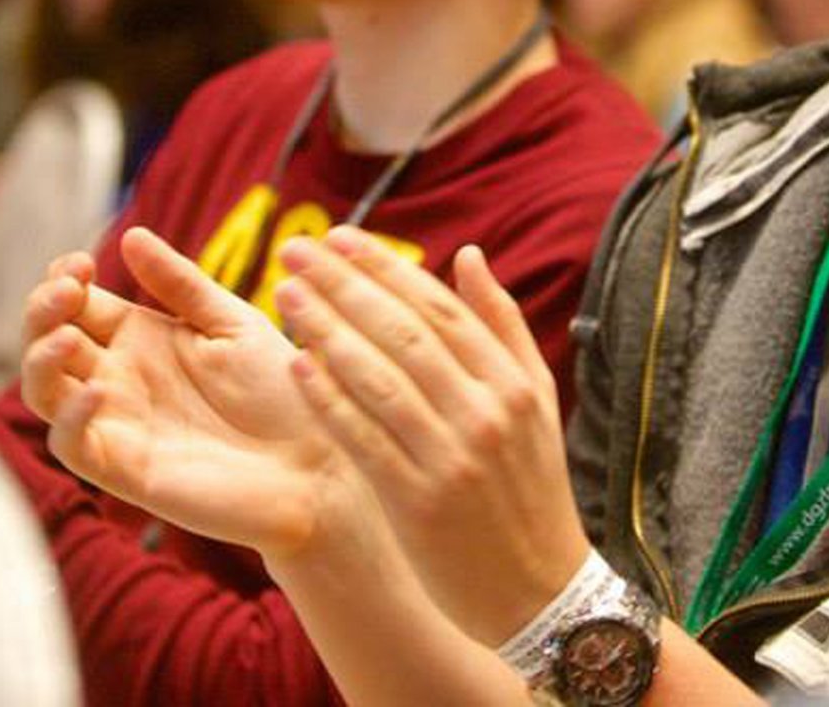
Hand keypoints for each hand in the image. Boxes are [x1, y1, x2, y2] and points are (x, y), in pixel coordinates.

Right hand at [21, 227, 352, 557]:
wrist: (317, 463)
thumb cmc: (283, 391)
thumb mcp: (232, 323)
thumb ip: (181, 284)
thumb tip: (131, 234)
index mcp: (141, 337)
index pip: (77, 302)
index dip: (63, 278)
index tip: (78, 262)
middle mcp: (120, 378)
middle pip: (48, 340)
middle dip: (42, 309)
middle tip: (67, 288)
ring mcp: (118, 423)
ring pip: (43, 390)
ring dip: (40, 358)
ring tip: (67, 336)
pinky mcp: (124, 470)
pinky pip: (72, 444)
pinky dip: (70, 417)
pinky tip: (95, 390)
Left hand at [274, 227, 590, 646]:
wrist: (542, 590)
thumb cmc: (530, 487)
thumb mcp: (535, 399)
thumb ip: (501, 324)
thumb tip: (466, 254)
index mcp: (513, 382)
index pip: (438, 307)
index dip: (384, 267)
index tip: (339, 237)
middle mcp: (484, 412)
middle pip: (401, 331)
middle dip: (343, 284)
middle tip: (296, 249)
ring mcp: (450, 458)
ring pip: (377, 378)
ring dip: (325, 330)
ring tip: (286, 293)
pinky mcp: (417, 503)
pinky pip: (363, 439)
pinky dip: (330, 400)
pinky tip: (297, 365)